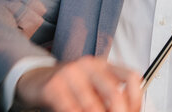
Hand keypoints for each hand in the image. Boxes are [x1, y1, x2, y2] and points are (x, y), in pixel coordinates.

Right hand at [15, 56, 141, 111]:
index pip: (131, 77)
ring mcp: (71, 74)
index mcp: (104, 65)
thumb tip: (126, 110)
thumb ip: (107, 98)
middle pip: (114, 93)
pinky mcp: (53, 86)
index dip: (136, 99)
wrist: (35, 78)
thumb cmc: (68, 86)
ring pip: (92, 105)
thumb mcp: (92, 88)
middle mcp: (90, 66)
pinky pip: (70, 109)